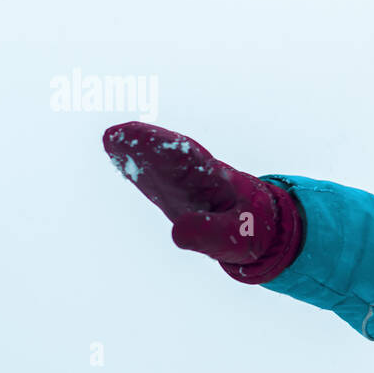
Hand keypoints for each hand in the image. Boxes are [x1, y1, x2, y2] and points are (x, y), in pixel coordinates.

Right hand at [102, 121, 301, 281]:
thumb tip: (176, 232)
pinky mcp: (180, 196)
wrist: (262, 230)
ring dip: (138, 153)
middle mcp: (200, 177)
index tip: (135, 137)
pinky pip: (159, 179)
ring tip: (111, 141)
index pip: (186, 159)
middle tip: (114, 136)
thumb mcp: (236, 237)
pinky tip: (122, 163)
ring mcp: (188, 185)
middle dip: (144, 144)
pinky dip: (141, 171)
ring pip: (161, 165)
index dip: (160, 147)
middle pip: (169, 156)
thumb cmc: (251, 230)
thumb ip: (209, 234)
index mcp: (216, 181)